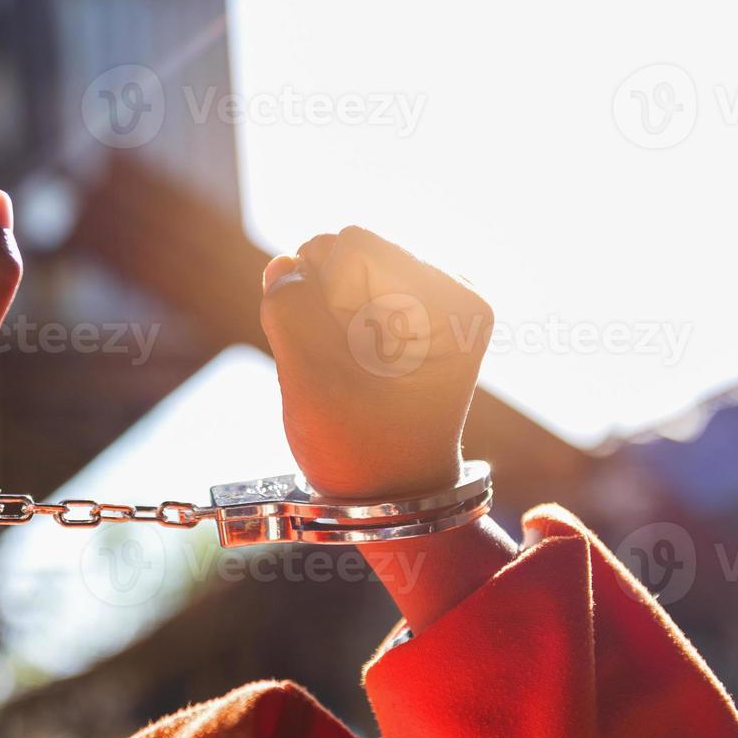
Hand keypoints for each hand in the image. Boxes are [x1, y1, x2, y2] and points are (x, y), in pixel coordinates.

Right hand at [259, 225, 491, 500]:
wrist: (392, 492)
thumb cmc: (361, 450)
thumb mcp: (313, 384)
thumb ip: (288, 310)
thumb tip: (283, 265)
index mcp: (454, 300)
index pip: (353, 245)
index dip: (323, 296)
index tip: (344, 357)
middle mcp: (452, 287)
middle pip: (347, 249)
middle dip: (322, 302)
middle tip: (343, 367)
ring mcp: (429, 296)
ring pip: (336, 267)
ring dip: (321, 314)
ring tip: (343, 368)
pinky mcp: (405, 309)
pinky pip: (339, 287)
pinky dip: (326, 320)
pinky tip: (343, 361)